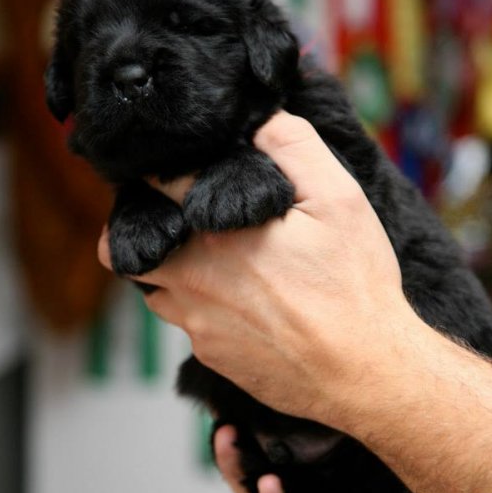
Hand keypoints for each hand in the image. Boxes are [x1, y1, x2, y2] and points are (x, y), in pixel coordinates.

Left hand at [98, 112, 418, 430]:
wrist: (366, 373)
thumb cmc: (354, 287)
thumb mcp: (338, 199)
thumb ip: (292, 146)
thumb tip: (258, 120)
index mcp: (214, 234)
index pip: (157, 187)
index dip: (163, 171)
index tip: (176, 169)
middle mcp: (192, 281)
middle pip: (125, 249)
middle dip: (143, 229)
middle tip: (178, 220)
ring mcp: (197, 325)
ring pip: (156, 291)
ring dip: (172, 272)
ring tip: (216, 262)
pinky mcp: (212, 357)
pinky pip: (189, 326)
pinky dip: (203, 309)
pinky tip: (245, 305)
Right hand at [213, 424, 491, 492]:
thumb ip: (417, 474)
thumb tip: (413, 421)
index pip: (304, 454)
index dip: (282, 427)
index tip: (267, 395)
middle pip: (270, 470)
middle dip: (245, 443)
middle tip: (228, 412)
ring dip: (242, 470)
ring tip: (230, 439)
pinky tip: (270, 486)